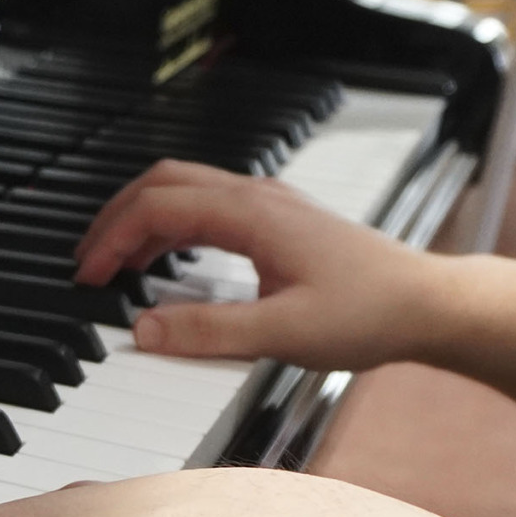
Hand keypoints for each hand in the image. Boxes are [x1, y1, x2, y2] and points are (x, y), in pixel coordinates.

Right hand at [72, 160, 451, 368]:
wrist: (427, 305)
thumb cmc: (370, 312)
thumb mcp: (283, 333)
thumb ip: (209, 333)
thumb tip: (144, 329)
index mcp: (251, 213)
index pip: (157, 206)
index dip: (112, 238)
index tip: (88, 276)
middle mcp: (258, 198)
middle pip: (164, 182)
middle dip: (116, 218)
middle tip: (87, 262)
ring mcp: (270, 207)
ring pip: (185, 191)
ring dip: (142, 222)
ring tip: (116, 265)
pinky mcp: (279, 223)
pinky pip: (208, 209)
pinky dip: (172, 229)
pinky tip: (167, 263)